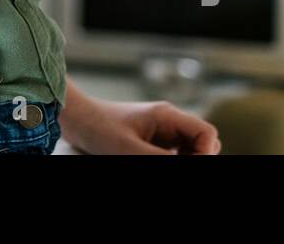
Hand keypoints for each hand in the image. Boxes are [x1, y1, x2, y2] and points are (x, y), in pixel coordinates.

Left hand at [63, 97, 221, 154]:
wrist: (77, 120)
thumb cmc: (99, 128)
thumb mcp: (129, 149)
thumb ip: (160, 160)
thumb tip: (187, 164)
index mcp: (167, 116)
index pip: (207, 133)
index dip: (205, 153)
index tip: (190, 164)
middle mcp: (168, 121)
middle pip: (203, 142)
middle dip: (198, 157)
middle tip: (177, 167)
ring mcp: (161, 131)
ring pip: (190, 149)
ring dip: (186, 159)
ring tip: (165, 164)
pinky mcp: (151, 141)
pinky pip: (174, 153)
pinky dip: (174, 159)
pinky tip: (155, 162)